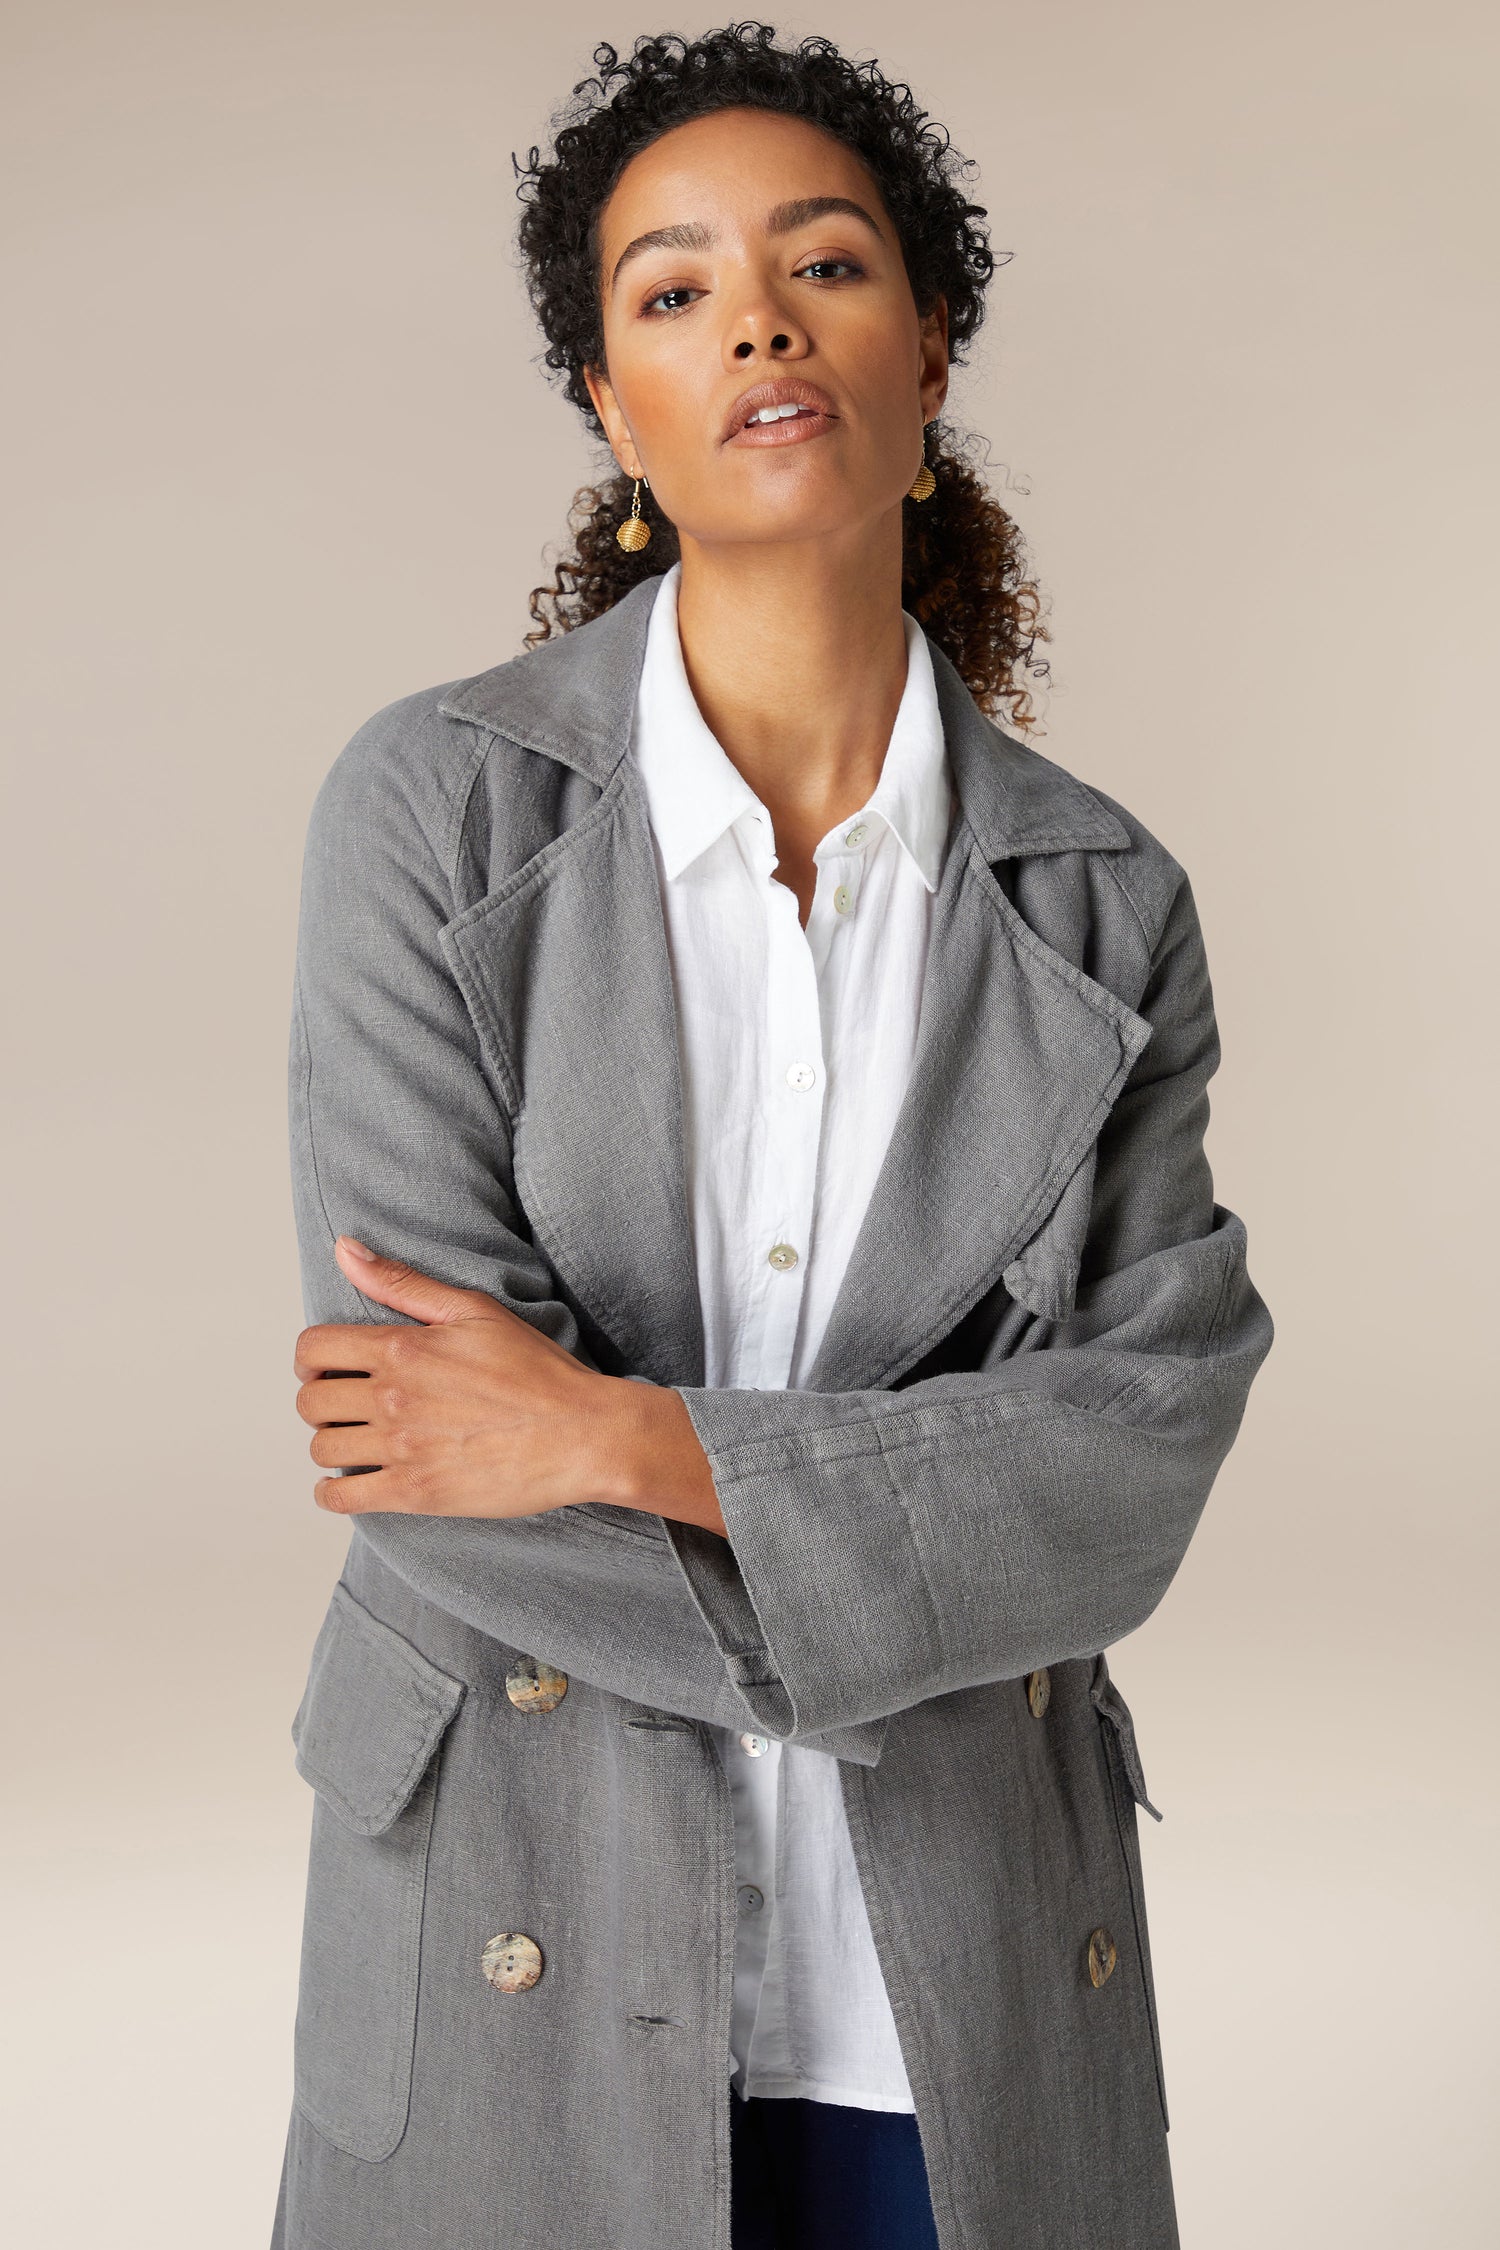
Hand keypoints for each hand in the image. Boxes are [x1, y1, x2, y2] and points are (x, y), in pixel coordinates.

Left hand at [293, 1237, 726, 1535]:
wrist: (582, 1434)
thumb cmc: (537, 1373)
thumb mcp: (472, 1310)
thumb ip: (401, 1281)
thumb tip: (344, 1249)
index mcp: (402, 1349)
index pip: (313, 1349)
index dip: (311, 1360)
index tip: (327, 1369)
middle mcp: (393, 1398)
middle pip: (310, 1402)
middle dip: (321, 1401)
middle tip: (348, 1406)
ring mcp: (401, 1448)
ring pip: (322, 1449)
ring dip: (332, 1445)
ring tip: (357, 1442)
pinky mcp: (415, 1493)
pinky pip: (341, 1497)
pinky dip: (334, 1492)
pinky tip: (355, 1482)